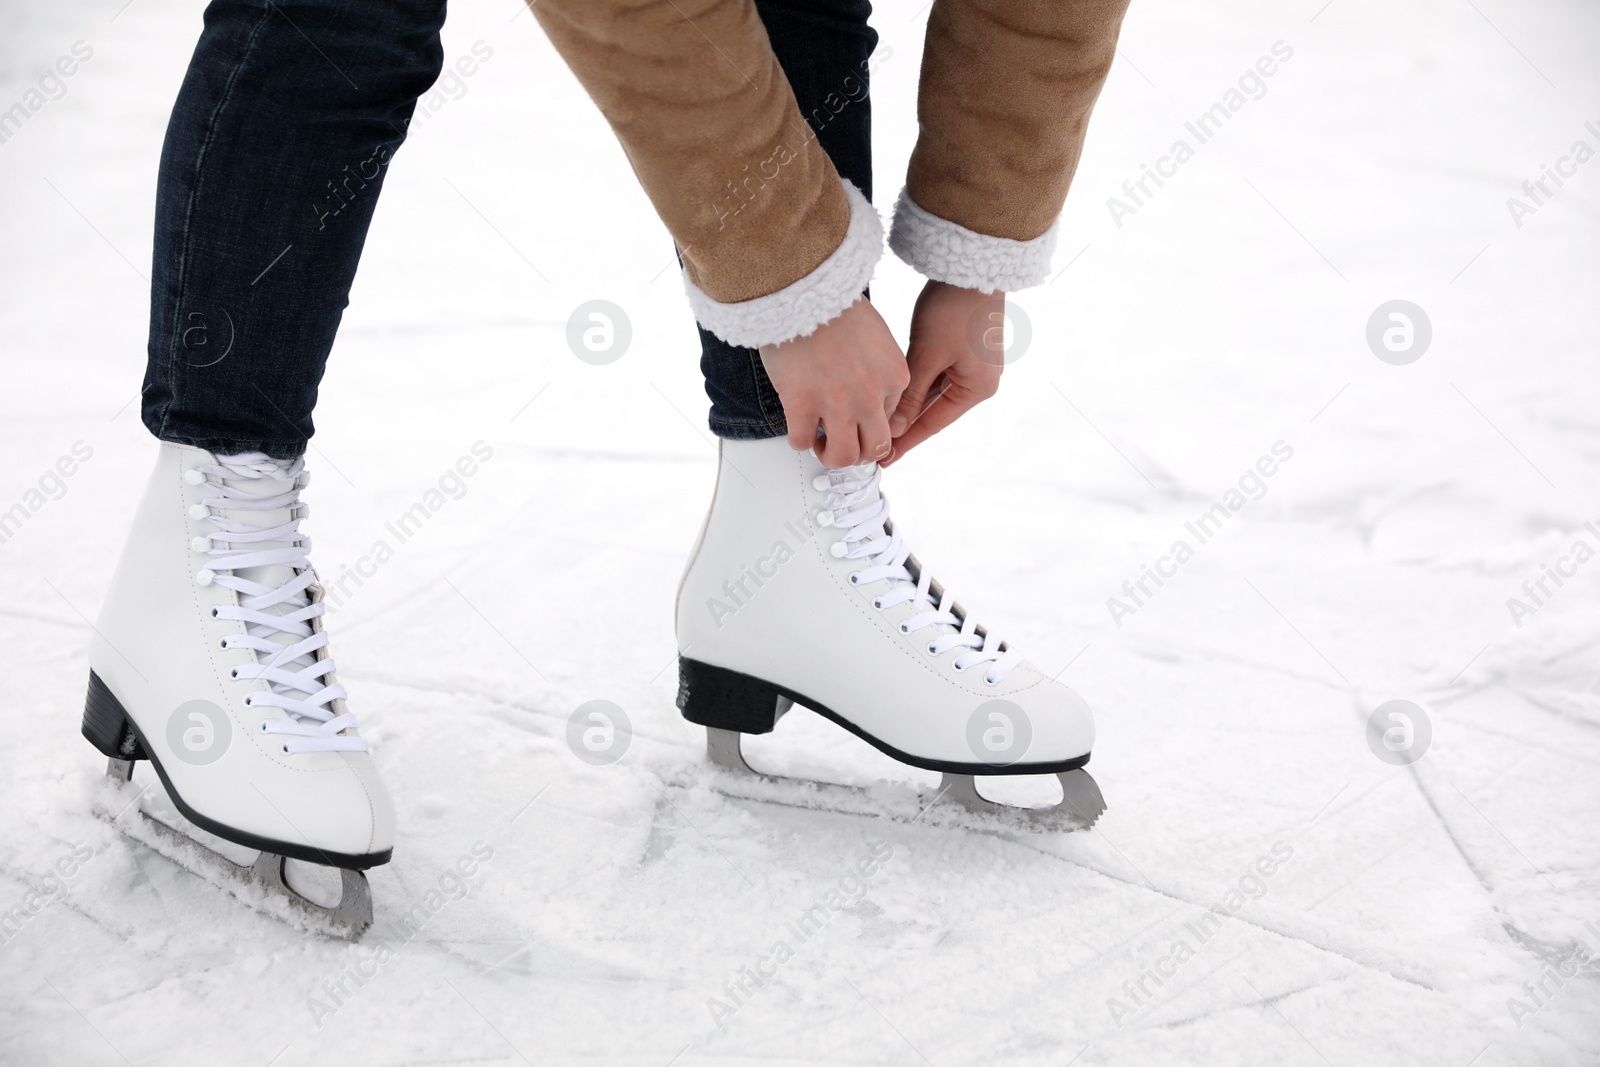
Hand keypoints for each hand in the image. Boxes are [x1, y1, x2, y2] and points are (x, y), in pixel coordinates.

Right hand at [760, 297, 909, 468]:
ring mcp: (838, 404)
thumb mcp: (876, 335)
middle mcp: (870, 396)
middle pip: (875, 448)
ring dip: (831, 456)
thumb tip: (871, 397)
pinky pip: (802, 443)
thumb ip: (880, 369)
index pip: (891, 418)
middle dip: (859, 451)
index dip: (869, 420)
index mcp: (893, 376)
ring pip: (844, 456)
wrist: (803, 288)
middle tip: (841, 441)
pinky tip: (796, 426)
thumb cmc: (834, 304)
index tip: (854, 415)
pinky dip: (799, 441)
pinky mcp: (802, 405)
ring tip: (819, 443)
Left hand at [883, 281, 1005, 465]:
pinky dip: (915, 384)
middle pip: (933, 410)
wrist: (972, 265)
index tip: (884, 459)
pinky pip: (936, 374)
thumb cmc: (954, 307)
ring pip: (932, 392)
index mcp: (977, 388)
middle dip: (905, 425)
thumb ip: (909, 396)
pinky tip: (893, 394)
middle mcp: (980, 381)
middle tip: (875, 446)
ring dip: (908, 405)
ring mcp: (973, 365)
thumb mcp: (927, 355)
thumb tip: (893, 428)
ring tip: (880, 423)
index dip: (906, 442)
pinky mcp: (964, 349)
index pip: (933, 424)